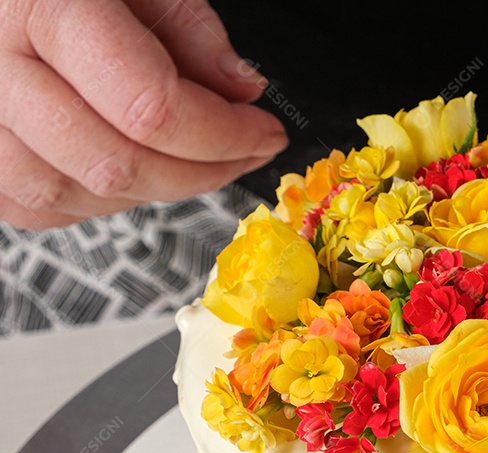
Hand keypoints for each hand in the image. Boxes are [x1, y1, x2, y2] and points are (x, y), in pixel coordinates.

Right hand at [0, 0, 286, 228]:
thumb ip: (188, 25)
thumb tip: (242, 89)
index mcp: (36, 6)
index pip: (149, 107)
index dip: (225, 135)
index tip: (265, 133)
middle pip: (114, 164)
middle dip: (199, 173)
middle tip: (243, 154)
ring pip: (67, 195)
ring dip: (147, 192)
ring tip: (186, 158)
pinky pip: (30, 205)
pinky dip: (91, 200)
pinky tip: (130, 166)